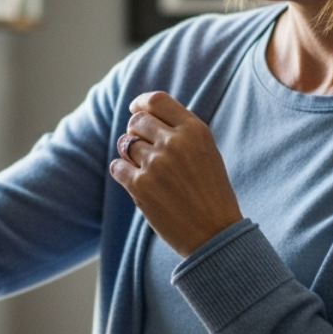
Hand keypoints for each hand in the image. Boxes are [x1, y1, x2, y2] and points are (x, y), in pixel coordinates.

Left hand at [108, 91, 242, 257]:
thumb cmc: (211, 193)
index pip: (157, 100)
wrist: (215, 233)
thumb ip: (180, 132)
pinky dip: (122, 172)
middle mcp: (175, 142)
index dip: (140, 103)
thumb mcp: (206, 152)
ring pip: (125, 144)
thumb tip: (143, 115)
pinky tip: (135, 181)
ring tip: (145, 170)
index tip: (135, 109)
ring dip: (129, 154)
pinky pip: (117, 166)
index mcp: (195, 130)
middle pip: (137, 121)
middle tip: (142, 147)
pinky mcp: (140, 186)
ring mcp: (156, 163)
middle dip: (135, 131)